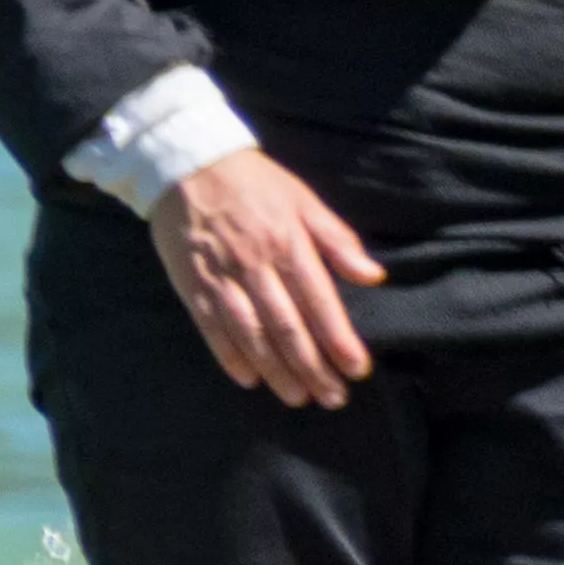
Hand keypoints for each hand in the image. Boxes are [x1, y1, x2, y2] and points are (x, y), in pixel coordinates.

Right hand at [150, 148, 383, 408]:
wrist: (189, 167)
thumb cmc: (257, 184)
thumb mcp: (305, 201)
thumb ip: (339, 241)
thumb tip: (374, 276)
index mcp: (289, 244)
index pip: (320, 303)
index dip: (339, 340)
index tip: (357, 369)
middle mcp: (257, 266)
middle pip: (288, 328)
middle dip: (313, 367)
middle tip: (333, 398)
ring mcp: (222, 279)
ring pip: (253, 335)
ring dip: (277, 371)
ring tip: (298, 397)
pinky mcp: (192, 287)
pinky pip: (213, 329)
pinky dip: (231, 357)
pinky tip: (250, 379)